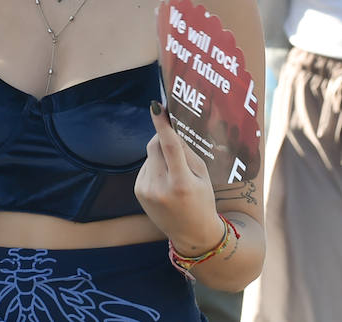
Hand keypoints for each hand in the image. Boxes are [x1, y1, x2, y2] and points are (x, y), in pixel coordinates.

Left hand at [134, 102, 222, 255]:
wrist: (191, 234)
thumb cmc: (202, 201)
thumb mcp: (203, 176)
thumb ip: (186, 153)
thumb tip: (169, 130)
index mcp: (181, 183)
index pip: (170, 147)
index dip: (163, 125)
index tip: (156, 107)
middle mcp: (160, 187)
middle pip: (154, 146)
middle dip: (162, 138)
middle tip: (175, 142)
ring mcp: (146, 190)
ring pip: (150, 156)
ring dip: (160, 156)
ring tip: (174, 174)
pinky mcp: (138, 192)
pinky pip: (145, 167)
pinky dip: (155, 167)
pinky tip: (165, 182)